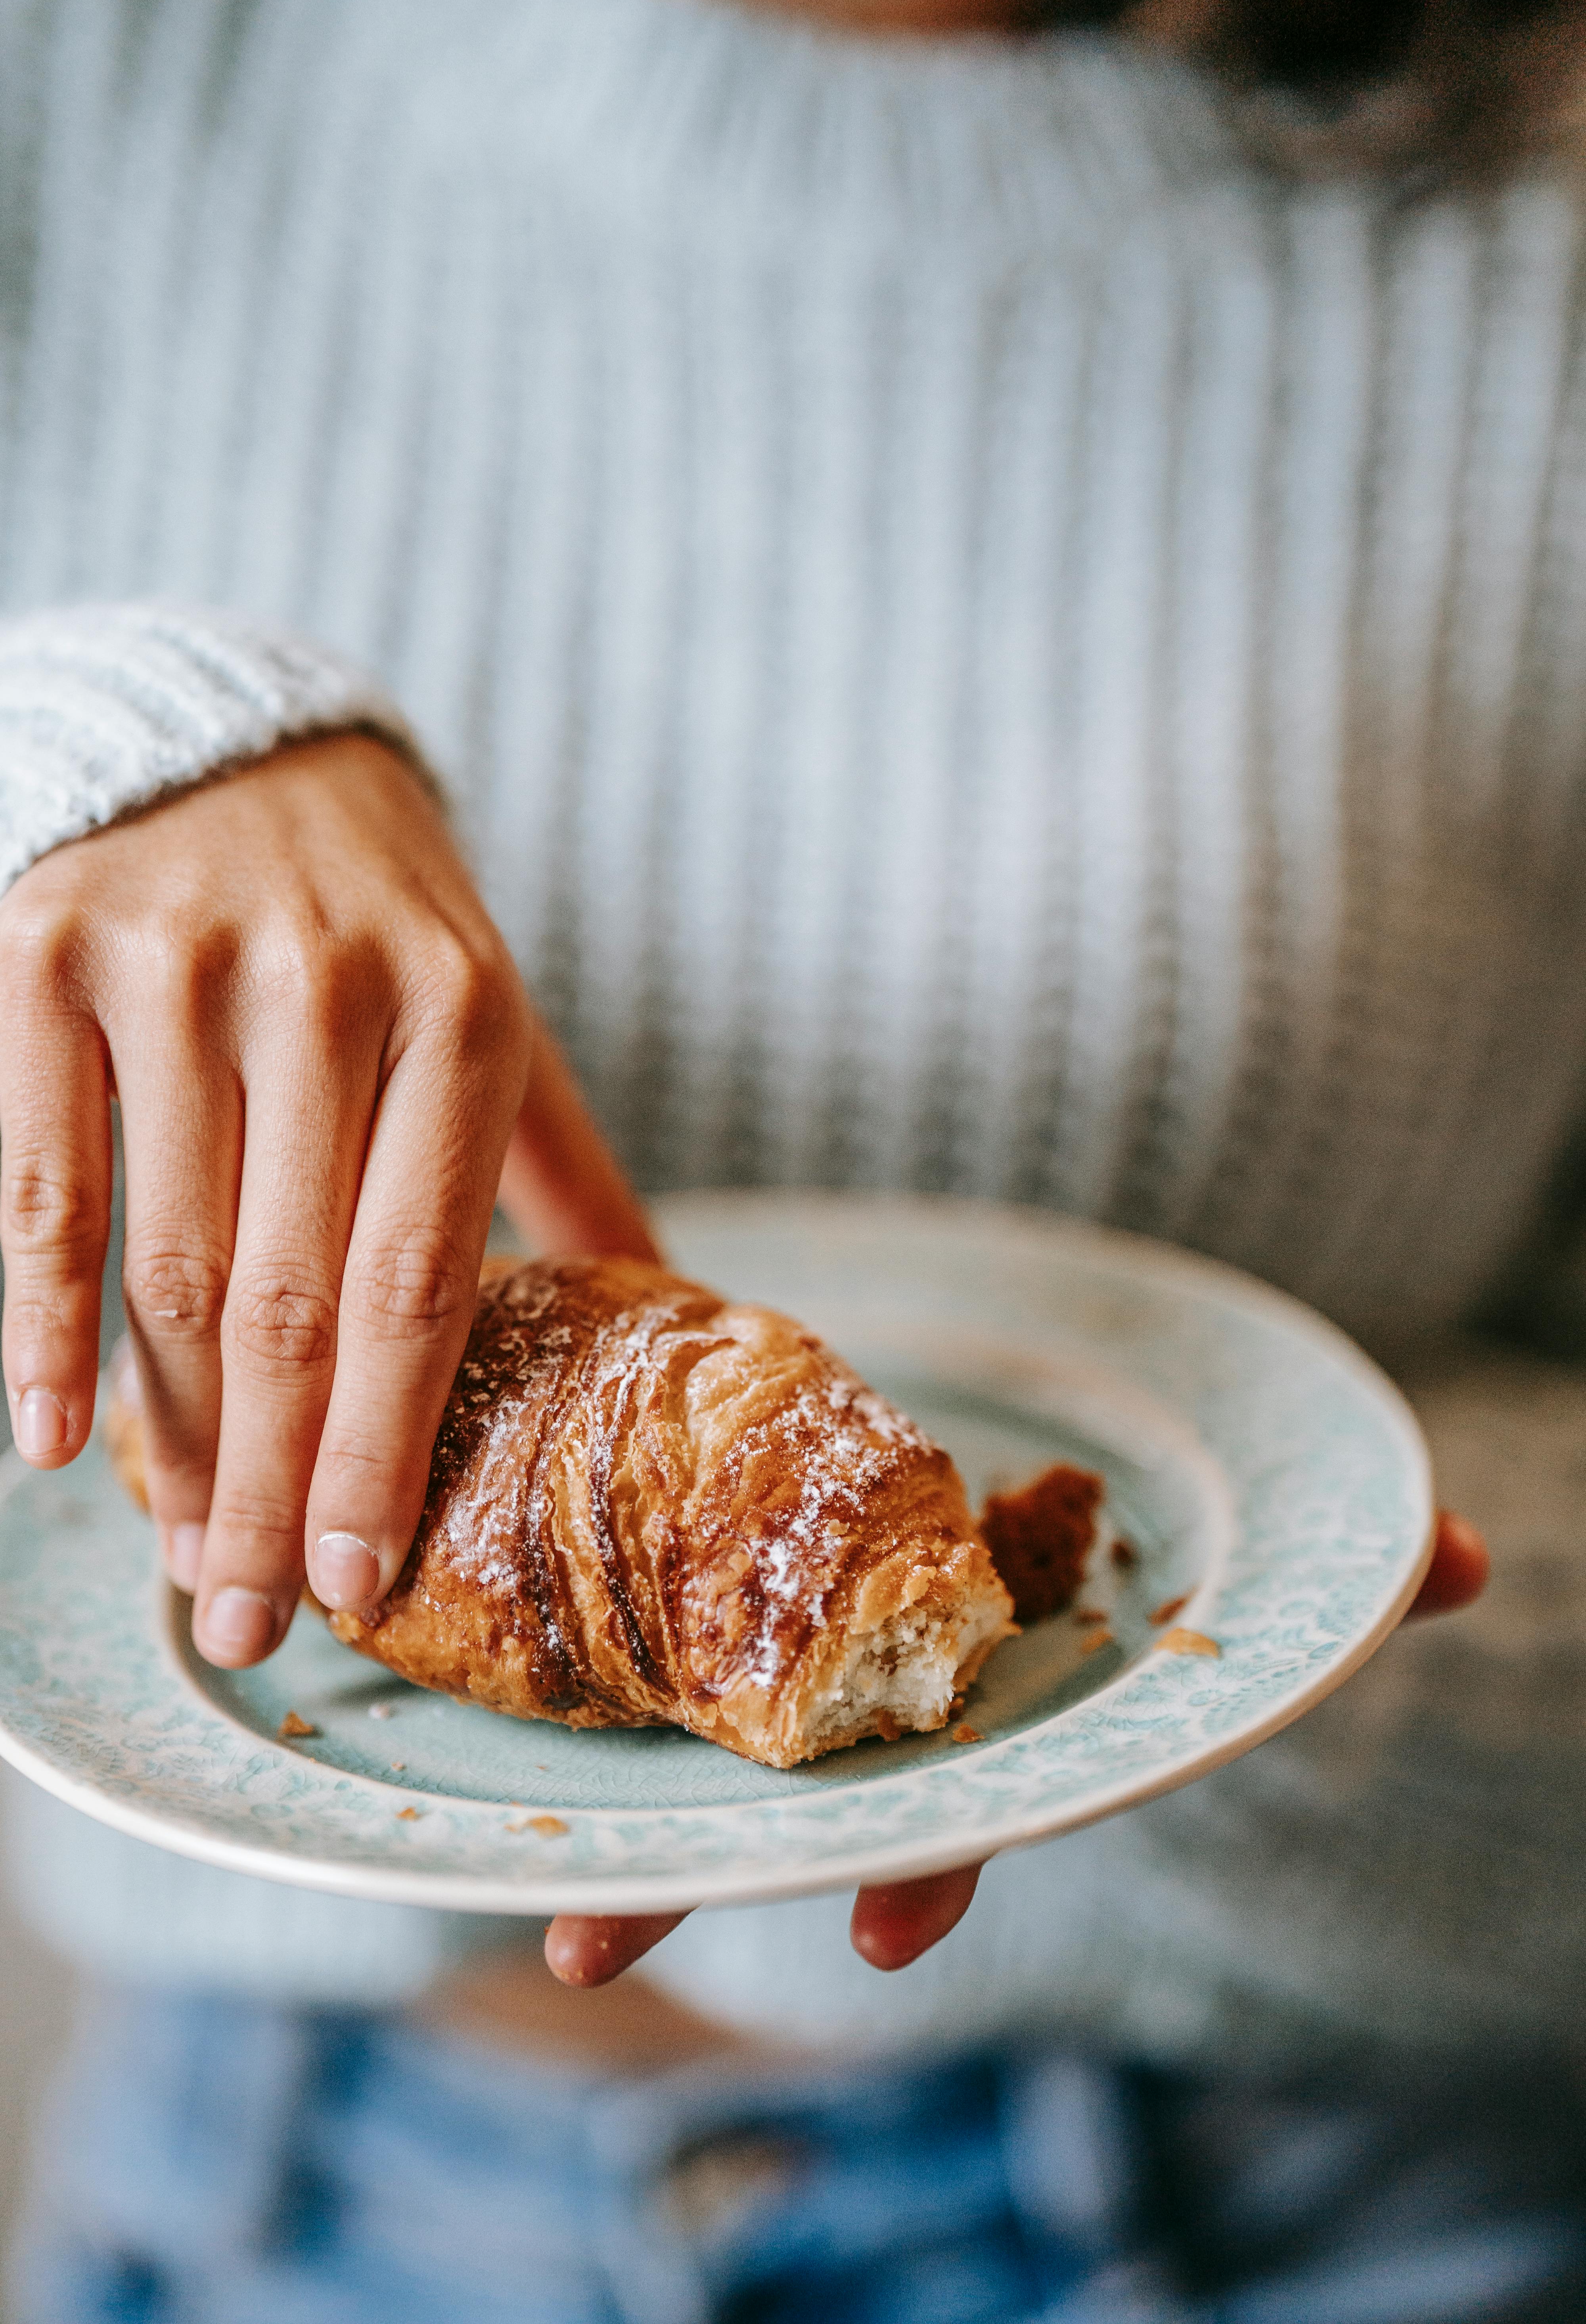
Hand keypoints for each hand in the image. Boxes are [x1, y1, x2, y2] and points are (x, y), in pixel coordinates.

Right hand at [0, 732, 653, 1667]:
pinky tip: (52, 1445)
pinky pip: (40, 1186)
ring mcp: (178, 966)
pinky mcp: (46, 952)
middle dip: (266, 1487)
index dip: (380, 1451)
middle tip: (249, 1625)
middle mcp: (328, 988)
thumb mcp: (496, 1021)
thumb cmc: (387, 923)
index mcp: (464, 1017)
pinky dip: (39, 1329)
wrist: (244, 746)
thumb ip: (563, 1166)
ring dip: (167, 1441)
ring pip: (165, 1263)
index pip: (419, 1285)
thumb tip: (668, 1300)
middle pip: (288, 1300)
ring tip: (179, 1564)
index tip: (356, 1589)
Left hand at [545, 1505, 1491, 1988]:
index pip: (966, 1804)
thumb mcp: (1237, 1513)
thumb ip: (1340, 1551)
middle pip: (775, 1804)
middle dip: (694, 1885)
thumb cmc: (1148, 1486)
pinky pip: (626, 1605)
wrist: (1040, 1392)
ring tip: (515, 1905)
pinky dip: (555, 1642)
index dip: (931, 1866)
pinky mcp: (709, 1545)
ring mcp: (785, 1629)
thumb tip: (1466, 1557)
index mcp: (992, 1699)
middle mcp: (876, 1690)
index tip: (887, 1939)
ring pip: (682, 1738)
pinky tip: (455, 1671)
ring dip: (602, 1819)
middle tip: (581, 1962)